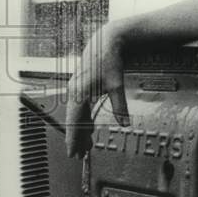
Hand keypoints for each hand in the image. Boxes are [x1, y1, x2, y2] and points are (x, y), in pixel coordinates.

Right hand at [65, 23, 130, 157]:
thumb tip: (125, 124)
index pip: (73, 123)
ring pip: (76, 115)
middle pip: (73, 121)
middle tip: (79, 156)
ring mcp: (75, 89)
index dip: (73, 139)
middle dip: (77, 139)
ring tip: (86, 145)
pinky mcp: (80, 86)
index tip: (72, 153)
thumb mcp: (116, 86)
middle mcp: (73, 92)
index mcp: (79, 94)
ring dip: (81, 130)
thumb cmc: (109, 61)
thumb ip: (120, 107)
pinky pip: (79, 107)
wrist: (106, 41)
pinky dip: (83, 119)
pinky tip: (90, 127)